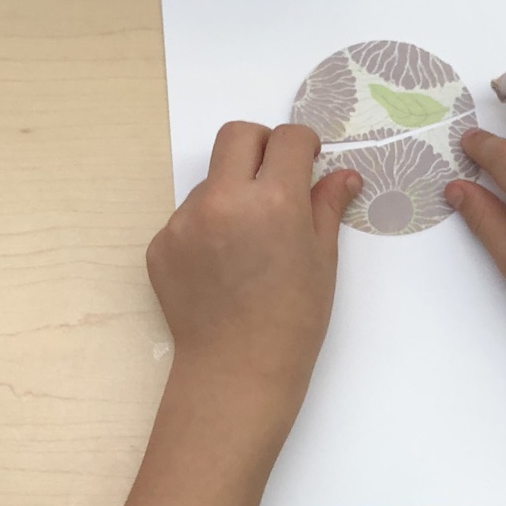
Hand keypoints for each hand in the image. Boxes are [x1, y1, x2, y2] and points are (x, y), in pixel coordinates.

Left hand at [148, 123, 360, 409]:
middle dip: (261, 145)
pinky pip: (188, 218)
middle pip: (237, 135)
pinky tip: (222, 267)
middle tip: (275, 176)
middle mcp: (224, 200)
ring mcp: (185, 221)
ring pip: (210, 180)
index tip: (307, 159)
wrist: (237, 369)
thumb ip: (327, 206)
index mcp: (273, 200)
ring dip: (231, 193)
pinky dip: (207, 229)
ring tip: (247, 243)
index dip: (303, 144)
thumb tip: (344, 174)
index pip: (287, 139)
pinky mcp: (161, 244)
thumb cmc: (294, 319)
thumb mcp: (322, 259)